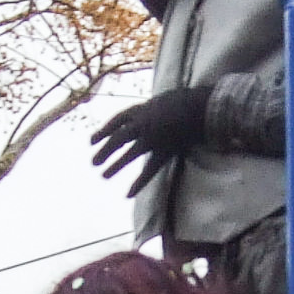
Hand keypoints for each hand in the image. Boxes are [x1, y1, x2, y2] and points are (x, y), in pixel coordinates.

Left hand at [90, 87, 210, 196]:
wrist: (202, 105)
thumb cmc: (185, 101)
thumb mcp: (161, 100)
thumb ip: (148, 110)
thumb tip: (139, 116)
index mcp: (143, 109)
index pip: (117, 120)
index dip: (103, 131)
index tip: (91, 141)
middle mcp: (145, 123)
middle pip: (120, 138)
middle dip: (105, 150)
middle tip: (93, 163)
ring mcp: (155, 137)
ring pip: (132, 152)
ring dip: (116, 165)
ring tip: (103, 176)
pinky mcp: (167, 151)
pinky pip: (151, 168)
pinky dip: (139, 182)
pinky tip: (128, 193)